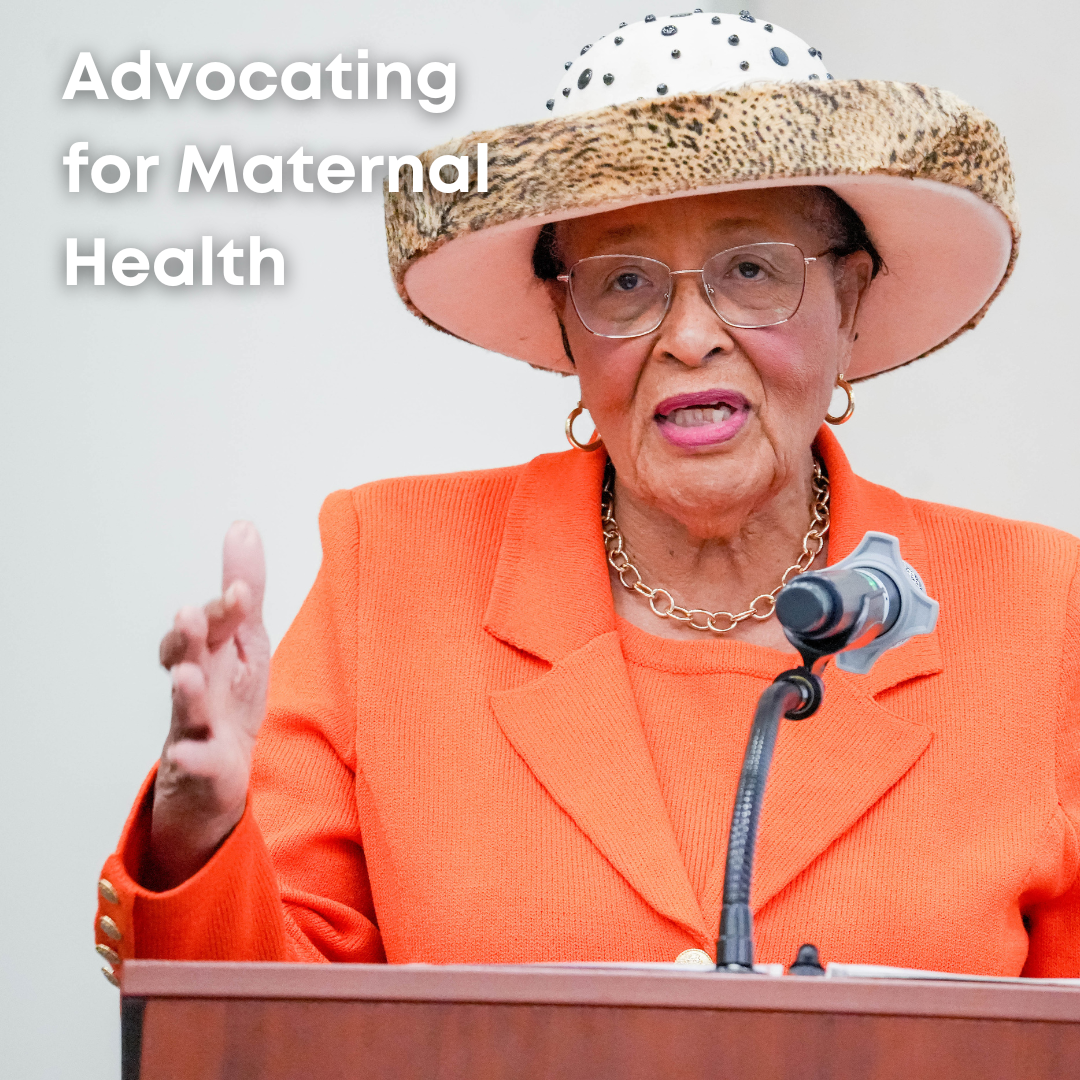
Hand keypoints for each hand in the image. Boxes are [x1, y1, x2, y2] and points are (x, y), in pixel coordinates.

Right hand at [146, 522, 269, 890]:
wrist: (215, 773)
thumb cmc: (230, 698)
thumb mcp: (246, 639)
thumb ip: (243, 588)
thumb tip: (242, 525)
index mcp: (209, 652)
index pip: (211, 624)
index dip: (224, 607)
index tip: (241, 590)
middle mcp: (196, 685)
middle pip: (186, 656)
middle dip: (188, 635)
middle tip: (189, 614)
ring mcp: (196, 726)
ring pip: (186, 707)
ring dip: (186, 690)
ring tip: (185, 675)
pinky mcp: (205, 766)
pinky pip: (198, 763)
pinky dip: (194, 759)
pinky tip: (190, 754)